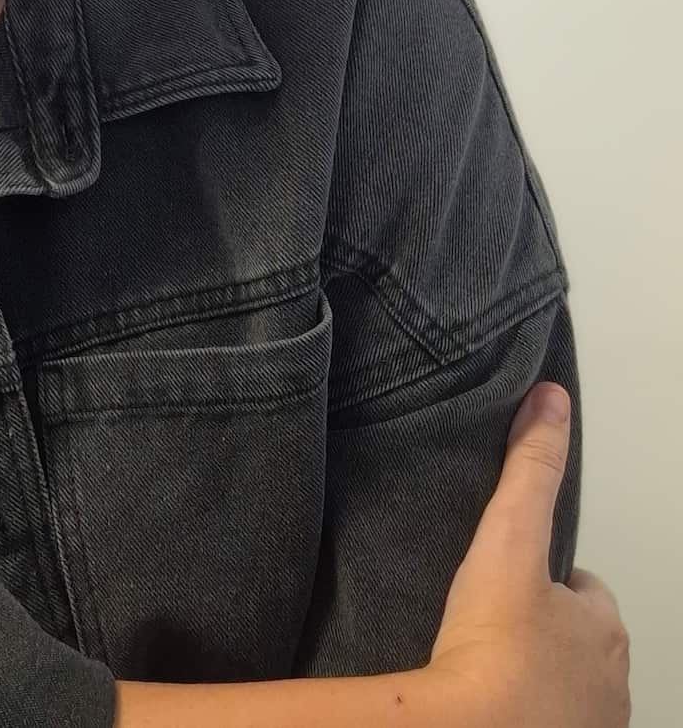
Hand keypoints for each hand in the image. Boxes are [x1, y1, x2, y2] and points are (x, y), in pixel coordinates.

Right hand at [425, 382, 629, 727]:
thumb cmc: (494, 649)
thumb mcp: (508, 538)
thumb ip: (528, 467)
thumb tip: (549, 395)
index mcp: (605, 627)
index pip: (584, 590)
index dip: (546, 577)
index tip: (509, 580)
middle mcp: (610, 683)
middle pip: (575, 639)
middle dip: (542, 628)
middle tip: (487, 620)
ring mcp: (587, 726)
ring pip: (562, 685)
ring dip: (532, 673)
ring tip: (478, 662)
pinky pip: (542, 721)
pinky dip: (523, 712)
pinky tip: (482, 698)